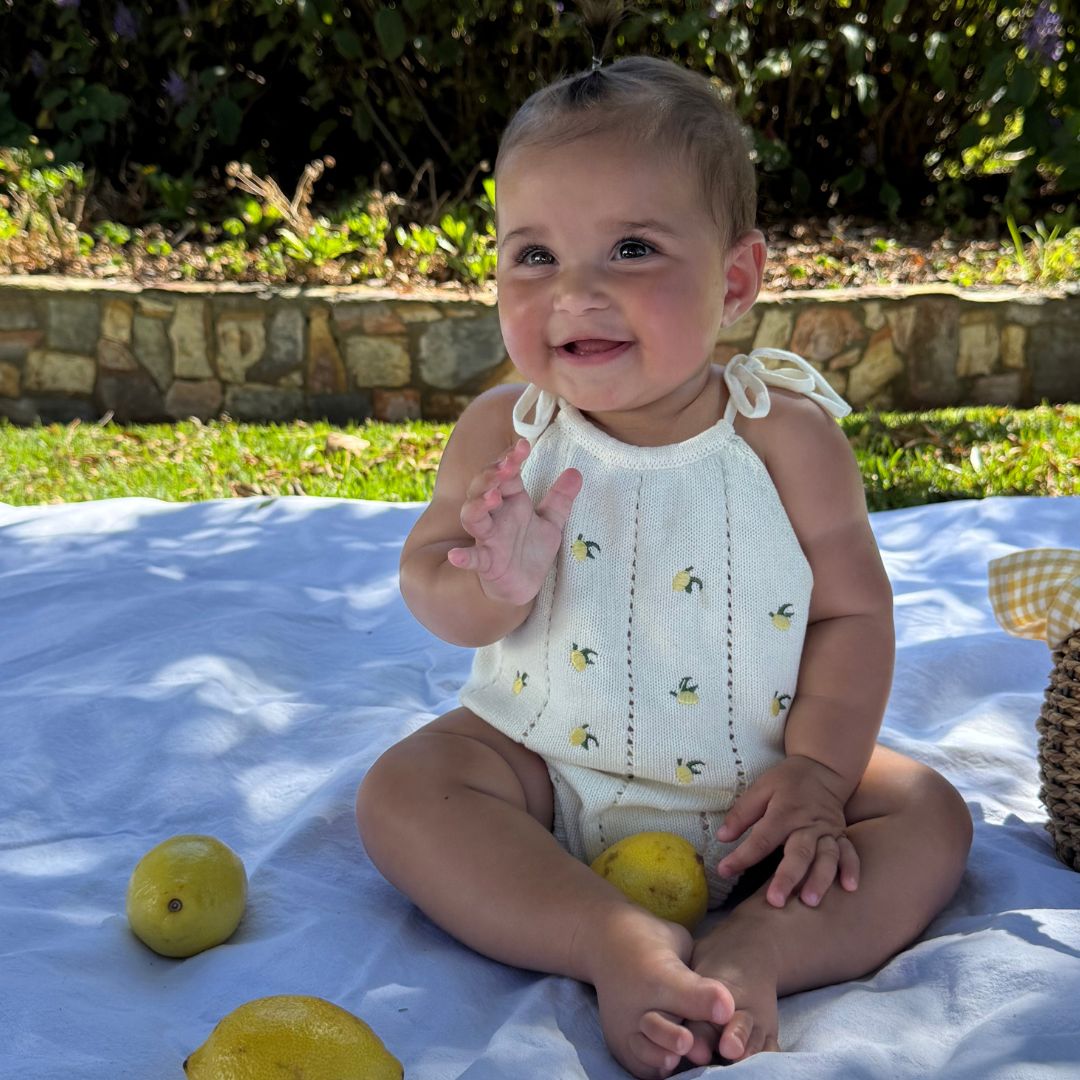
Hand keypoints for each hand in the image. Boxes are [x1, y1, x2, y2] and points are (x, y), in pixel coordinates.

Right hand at [447, 437, 581, 606]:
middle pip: (483, 488)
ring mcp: (488, 539)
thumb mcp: (551, 523)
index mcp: (511, 501)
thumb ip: (561, 499)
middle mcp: (496, 516)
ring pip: (473, 516)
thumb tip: (576, 472)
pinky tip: (456, 556)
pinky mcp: (486, 563)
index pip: (506, 473)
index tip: (523, 445)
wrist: (523, 586)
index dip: (510, 458)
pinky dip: (463, 557)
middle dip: (491, 475)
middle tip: (505, 466)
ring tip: (491, 496)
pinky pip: (472, 558)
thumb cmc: (531, 550)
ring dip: (478, 505)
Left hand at [714, 755, 859, 907]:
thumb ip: (742, 813)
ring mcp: (827, 831)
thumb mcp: (760, 788)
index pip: (761, 839)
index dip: (742, 856)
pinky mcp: (842, 835)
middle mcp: (807, 824)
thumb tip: (722, 837)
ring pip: (826, 857)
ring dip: (819, 879)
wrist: (822, 769)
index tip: (724, 871)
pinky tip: (849, 887)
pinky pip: (849, 853)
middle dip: (787, 877)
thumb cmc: (787, 782)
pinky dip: (851, 869)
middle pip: (798, 853)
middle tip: (775, 901)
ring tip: (810, 902)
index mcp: (784, 812)